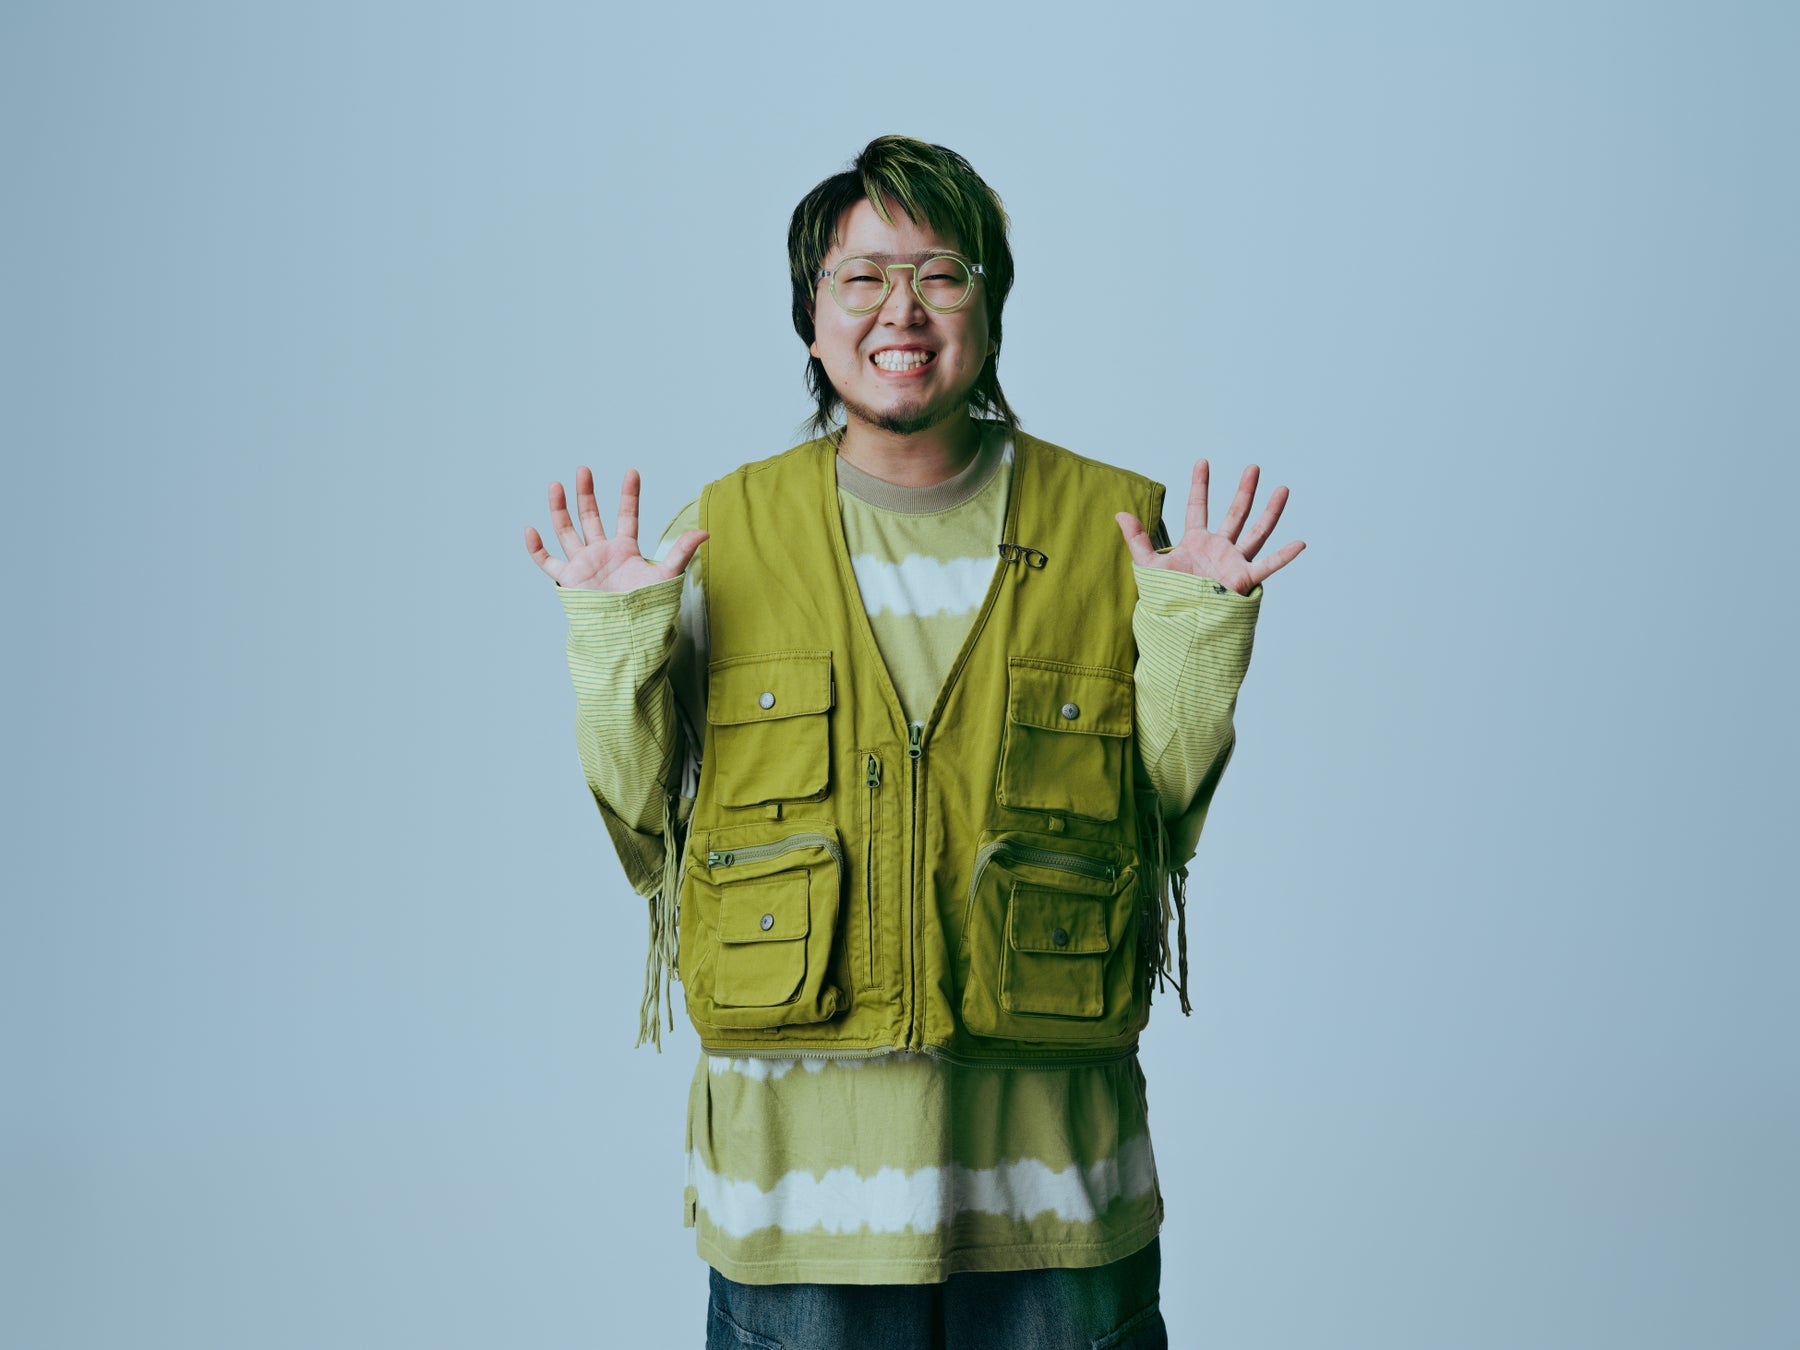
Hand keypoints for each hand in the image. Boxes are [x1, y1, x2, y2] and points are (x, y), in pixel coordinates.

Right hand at [524, 467, 708, 591]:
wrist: (627, 633)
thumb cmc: (647, 608)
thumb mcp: (666, 576)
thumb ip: (681, 552)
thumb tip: (705, 532)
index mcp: (625, 549)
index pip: (627, 516)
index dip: (629, 495)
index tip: (632, 472)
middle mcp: (602, 552)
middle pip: (591, 517)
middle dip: (586, 494)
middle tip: (584, 470)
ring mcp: (583, 564)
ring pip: (567, 531)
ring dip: (560, 509)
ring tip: (555, 485)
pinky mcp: (569, 580)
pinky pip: (547, 562)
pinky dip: (536, 548)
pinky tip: (530, 530)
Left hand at [1115, 460, 1304, 595]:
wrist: (1180, 624)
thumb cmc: (1167, 598)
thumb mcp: (1149, 565)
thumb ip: (1137, 539)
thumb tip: (1120, 513)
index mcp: (1195, 542)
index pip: (1197, 507)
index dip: (1199, 485)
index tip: (1202, 461)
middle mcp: (1218, 548)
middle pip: (1235, 513)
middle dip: (1244, 490)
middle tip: (1253, 467)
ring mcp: (1233, 562)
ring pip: (1256, 532)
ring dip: (1270, 512)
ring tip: (1283, 489)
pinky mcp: (1243, 579)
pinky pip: (1267, 566)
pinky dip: (1284, 556)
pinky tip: (1300, 543)